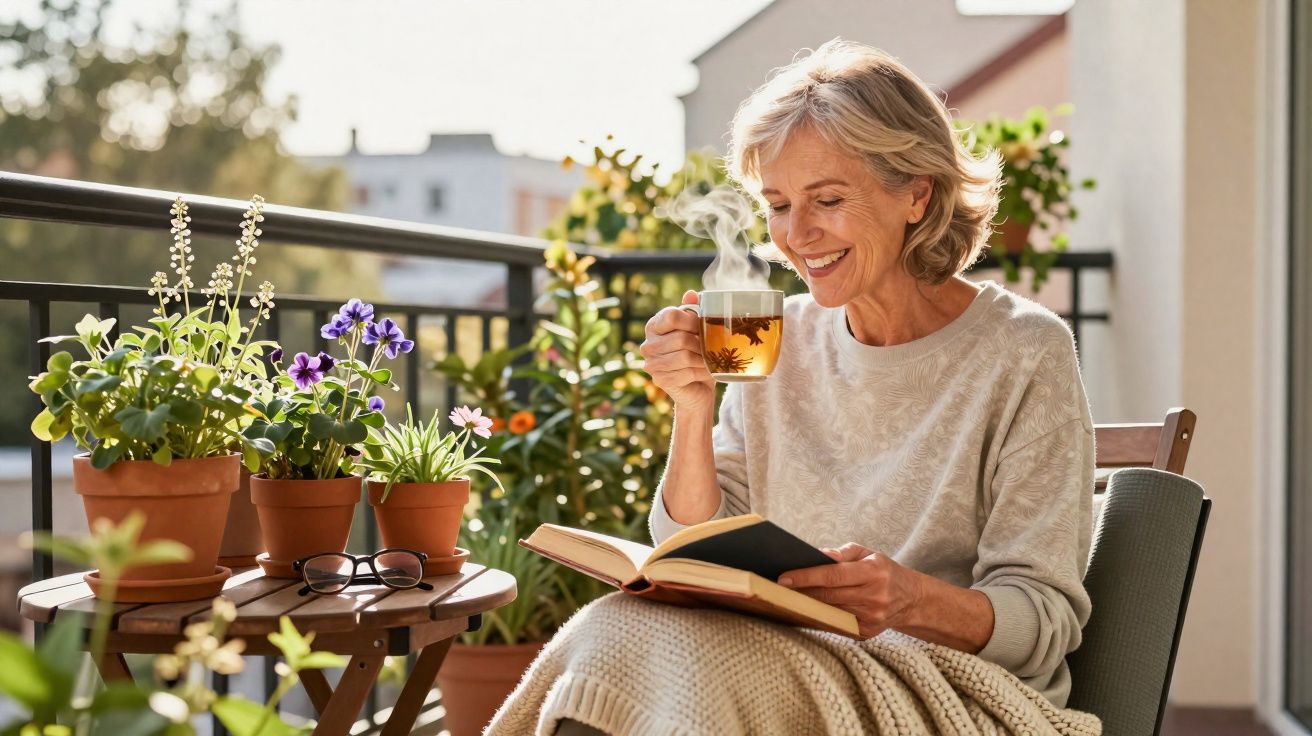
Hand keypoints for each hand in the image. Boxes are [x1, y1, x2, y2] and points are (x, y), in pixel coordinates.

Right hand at [640, 290, 714, 412]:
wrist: (696, 385)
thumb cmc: (696, 352)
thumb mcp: (695, 328)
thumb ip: (692, 310)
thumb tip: (691, 294)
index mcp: (654, 325)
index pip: (671, 316)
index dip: (692, 320)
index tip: (703, 326)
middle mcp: (648, 344)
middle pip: (681, 338)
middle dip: (701, 343)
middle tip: (712, 347)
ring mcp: (651, 364)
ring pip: (685, 357)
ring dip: (703, 359)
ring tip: (710, 359)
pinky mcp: (660, 380)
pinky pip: (687, 373)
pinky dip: (701, 372)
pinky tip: (705, 372)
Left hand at [779, 543, 920, 639]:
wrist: (911, 599)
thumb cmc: (883, 571)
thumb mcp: (869, 553)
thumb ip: (843, 553)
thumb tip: (820, 555)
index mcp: (873, 572)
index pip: (833, 575)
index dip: (806, 577)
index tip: (783, 578)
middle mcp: (874, 596)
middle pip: (828, 596)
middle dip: (801, 592)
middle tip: (777, 588)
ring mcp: (871, 618)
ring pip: (829, 611)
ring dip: (808, 605)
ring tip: (787, 597)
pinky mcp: (867, 633)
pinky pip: (836, 624)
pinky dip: (821, 616)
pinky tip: (807, 610)